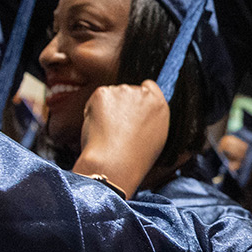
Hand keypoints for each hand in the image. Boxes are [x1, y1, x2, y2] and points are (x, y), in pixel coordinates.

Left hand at [73, 80, 168, 195]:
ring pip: (110, 96)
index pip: (149, 87)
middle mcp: (143, 93)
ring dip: (106, 108)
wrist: (114, 165)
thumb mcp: (156, 139)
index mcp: (158, 104)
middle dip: (120, 105)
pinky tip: (98, 129)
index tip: (131, 110)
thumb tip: (141, 115)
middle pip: (127, 91)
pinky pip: (95, 100)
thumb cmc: (134, 160)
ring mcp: (122, 91)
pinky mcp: (103, 93)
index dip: (137, 99)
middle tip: (116, 129)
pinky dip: (93, 111)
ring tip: (108, 133)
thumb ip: (151, 120)